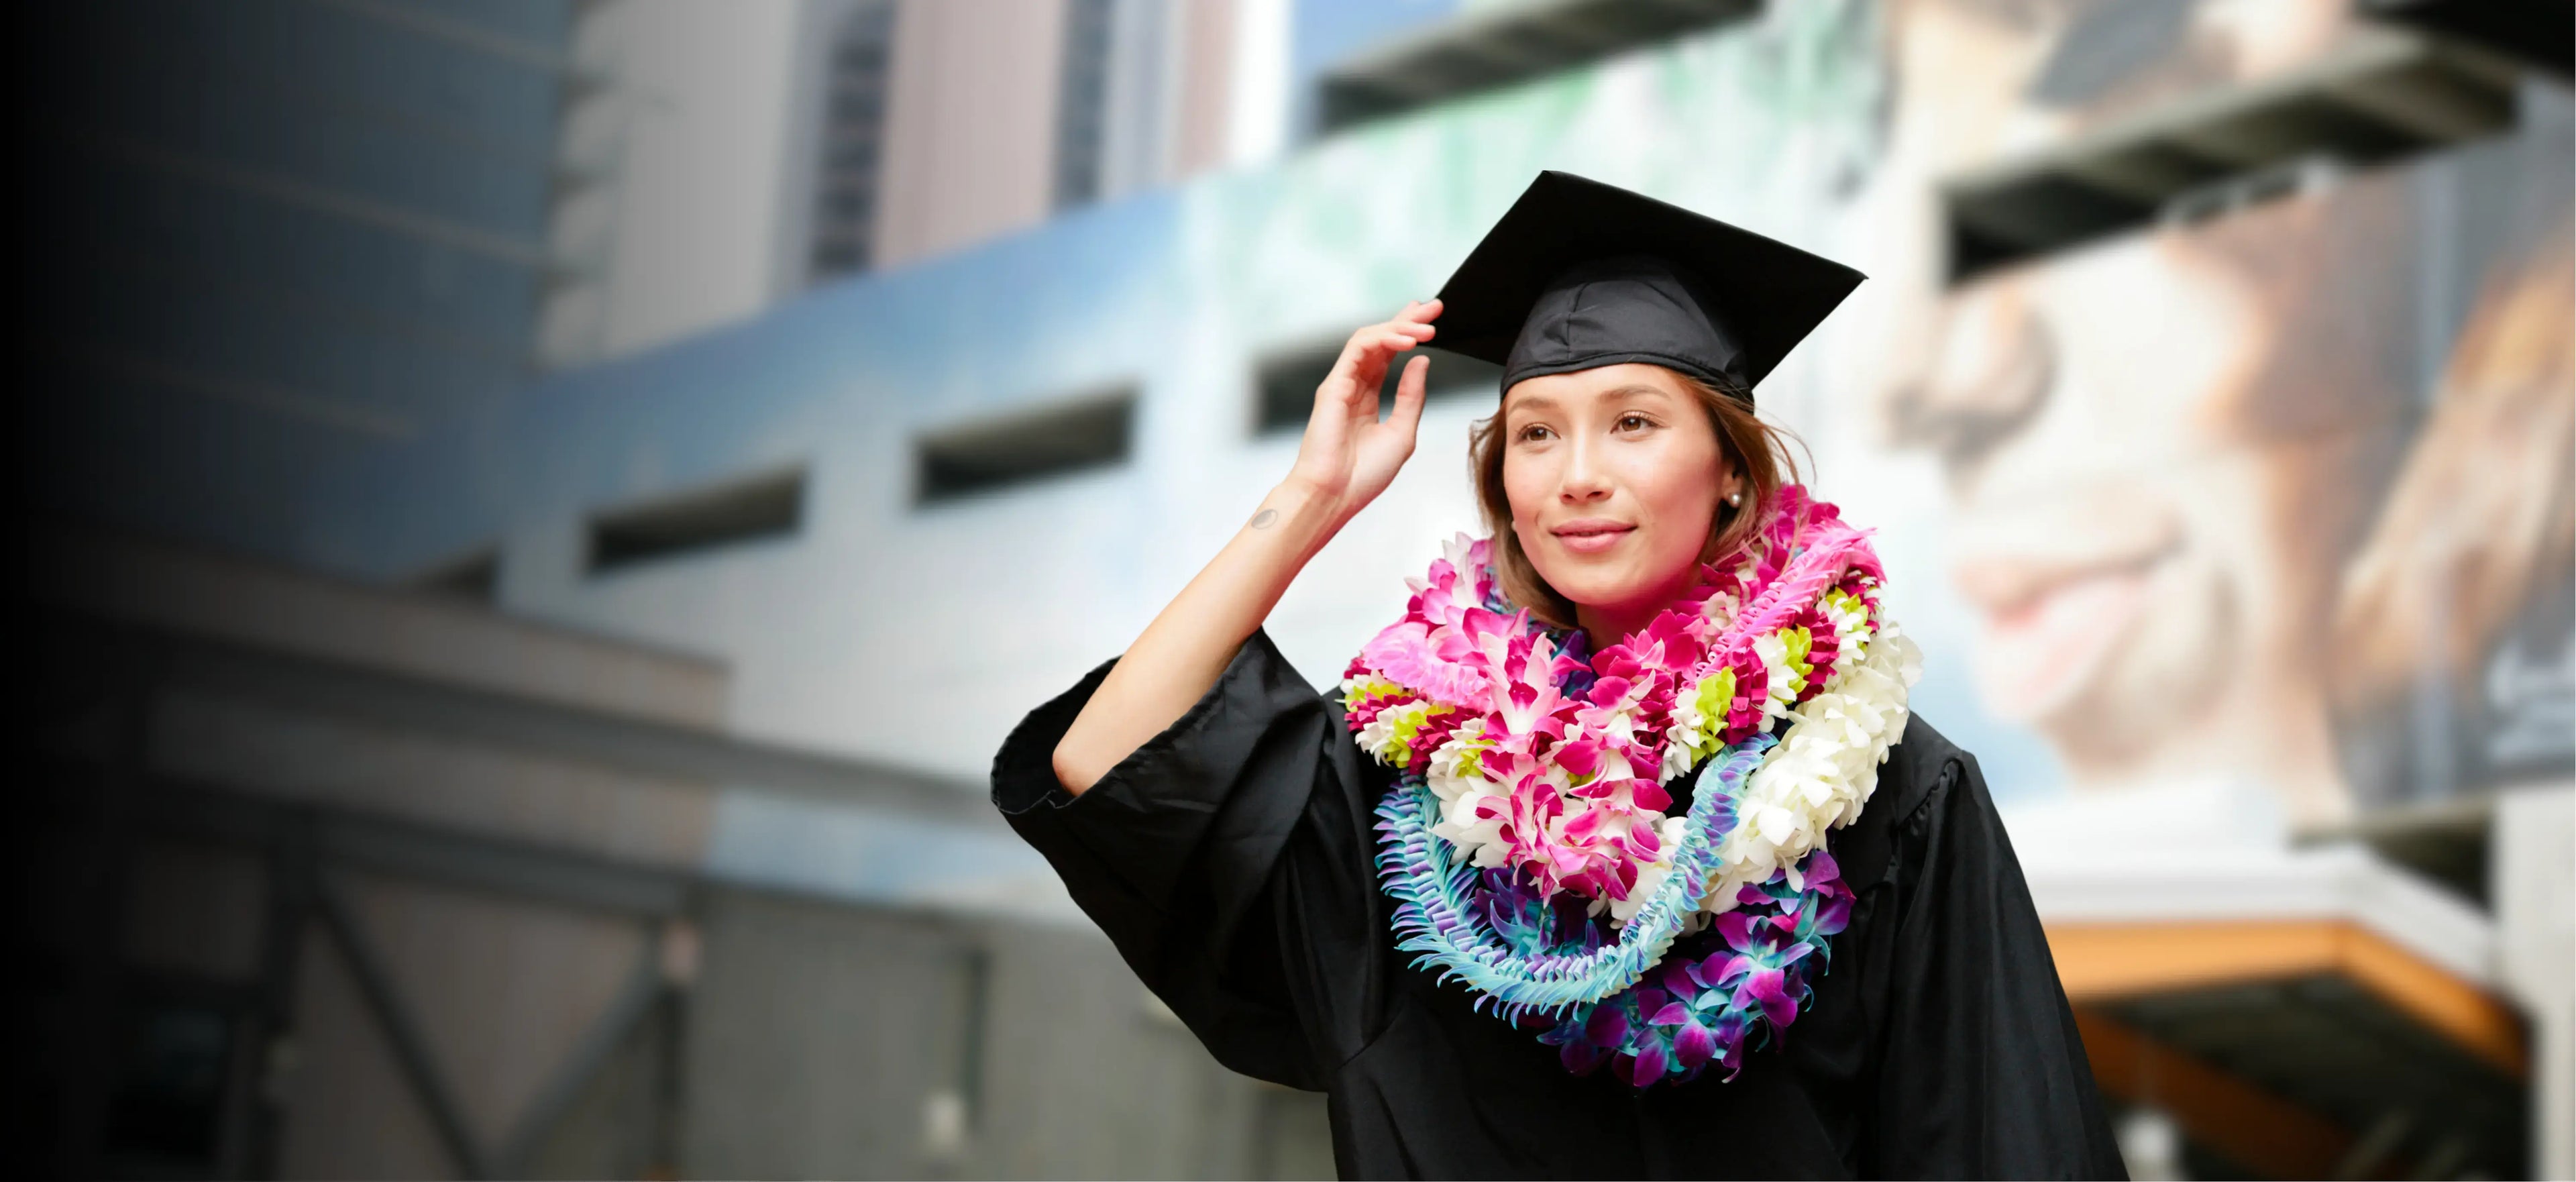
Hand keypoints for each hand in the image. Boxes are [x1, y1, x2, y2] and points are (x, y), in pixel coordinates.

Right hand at [1285, 299, 1440, 518]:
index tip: (1432, 320)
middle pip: (1380, 340)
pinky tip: (1405, 340)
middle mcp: (1353, 386)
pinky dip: (1382, 339)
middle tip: (1434, 306)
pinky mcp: (1333, 385)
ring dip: (1399, 328)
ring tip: (1426, 328)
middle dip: (1407, 319)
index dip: (1408, 334)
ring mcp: (1341, 383)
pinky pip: (1358, 349)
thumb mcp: (1402, 433)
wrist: (1335, 496)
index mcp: (1367, 399)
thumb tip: (1421, 362)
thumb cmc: (1362, 476)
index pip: (1388, 355)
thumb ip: (1411, 396)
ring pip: (1369, 339)